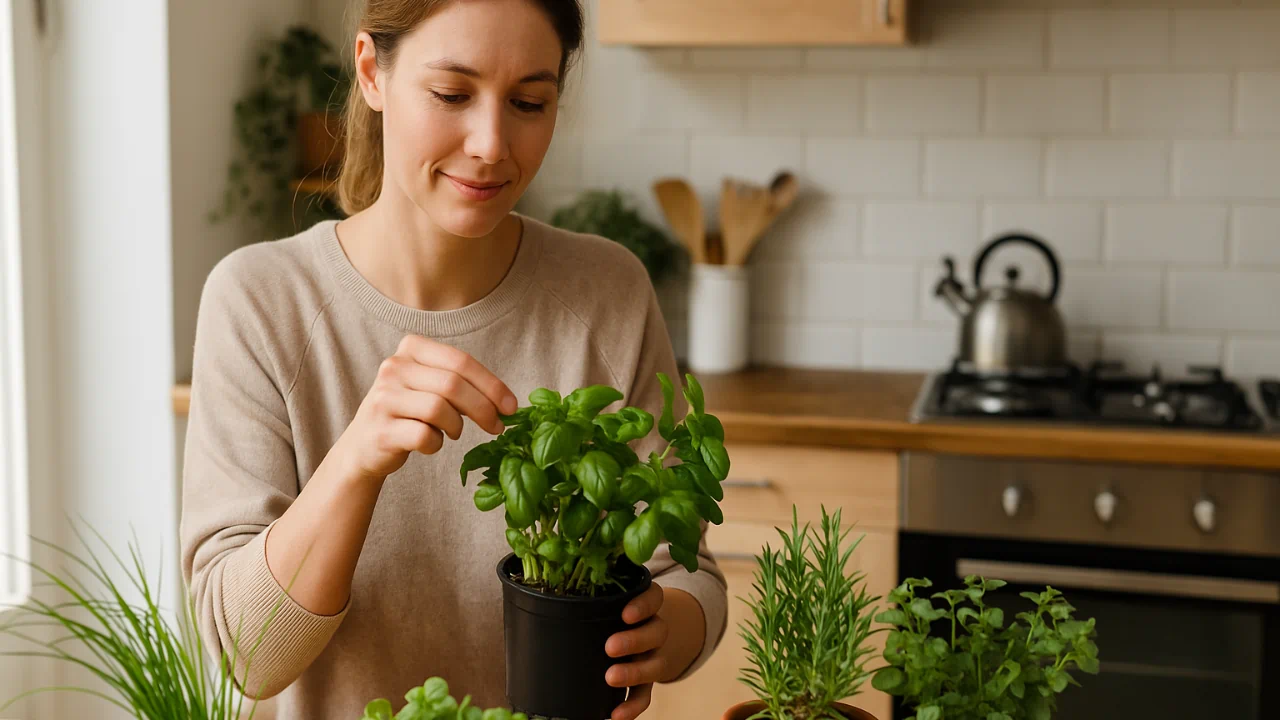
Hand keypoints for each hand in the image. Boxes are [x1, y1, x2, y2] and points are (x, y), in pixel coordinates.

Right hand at [335, 334, 517, 482]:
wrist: (364, 444)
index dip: (492, 385)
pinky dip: (436, 443)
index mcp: (411, 348)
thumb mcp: (432, 386)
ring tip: (453, 431)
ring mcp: (383, 398)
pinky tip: (431, 442)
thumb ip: (462, 384)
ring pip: (439, 409)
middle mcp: (394, 367)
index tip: (511, 407)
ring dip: (456, 426)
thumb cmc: (410, 413)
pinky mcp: (380, 429)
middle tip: (497, 427)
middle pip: (452, 385)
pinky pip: (424, 436)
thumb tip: (507, 403)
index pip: (461, 361)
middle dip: (483, 408)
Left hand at [604, 585, 706, 719]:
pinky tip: (616, 716)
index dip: (642, 606)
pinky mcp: (649, 680)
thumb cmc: (626, 611)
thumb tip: (574, 597)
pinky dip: (632, 706)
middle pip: (654, 633)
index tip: (625, 614)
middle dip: (633, 641)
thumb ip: (605, 597)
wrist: (652, 631)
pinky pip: (644, 694)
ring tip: (610, 678)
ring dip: (633, 673)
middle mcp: (656, 630)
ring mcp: (655, 656)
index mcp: (650, 605)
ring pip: (653, 665)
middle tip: (610, 647)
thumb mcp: (622, 597)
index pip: (653, 598)